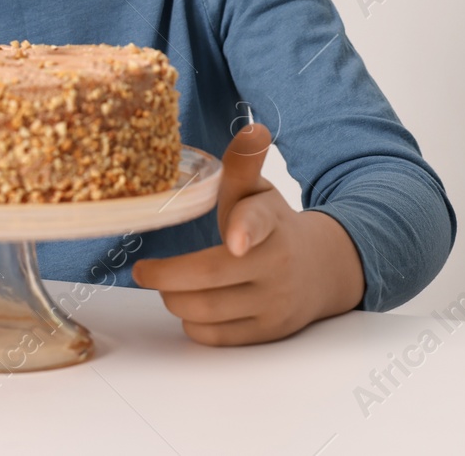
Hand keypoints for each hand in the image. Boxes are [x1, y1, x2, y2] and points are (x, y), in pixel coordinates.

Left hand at [131, 123, 364, 344]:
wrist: (322, 270)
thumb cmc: (275, 226)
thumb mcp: (260, 192)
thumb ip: (244, 165)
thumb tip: (253, 128)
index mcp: (271, 223)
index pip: (257, 223)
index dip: (245, 230)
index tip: (235, 241)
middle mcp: (277, 265)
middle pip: (210, 277)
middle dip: (165, 276)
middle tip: (143, 270)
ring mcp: (275, 303)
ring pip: (206, 311)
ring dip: (174, 299)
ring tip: (166, 285)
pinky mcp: (268, 333)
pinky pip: (215, 337)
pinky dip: (192, 323)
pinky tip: (189, 305)